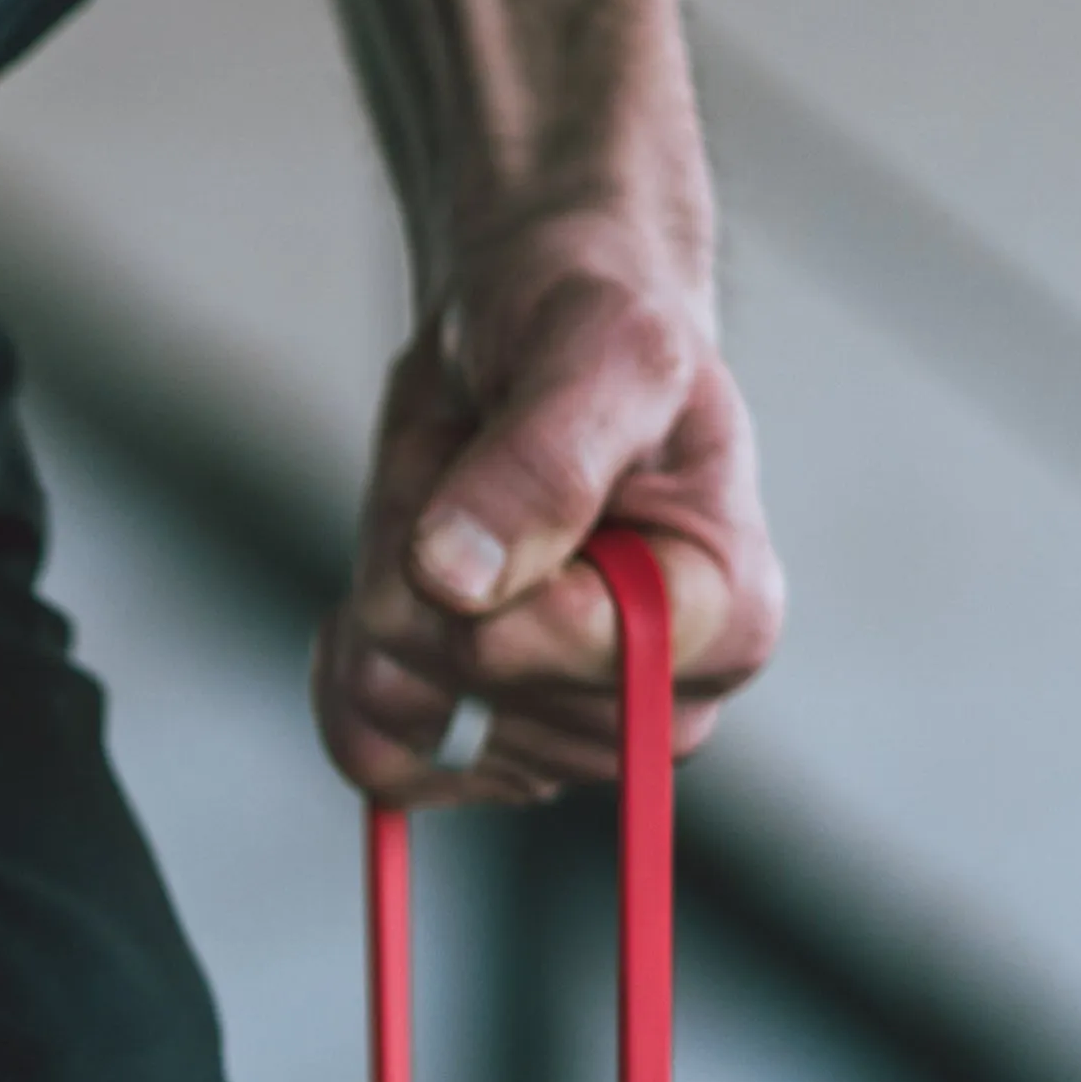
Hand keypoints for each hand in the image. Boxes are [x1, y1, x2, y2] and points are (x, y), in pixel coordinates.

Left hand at [316, 211, 782, 806]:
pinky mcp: (483, 752)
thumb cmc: (594, 329)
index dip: (503, 571)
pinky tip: (391, 583)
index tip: (511, 462)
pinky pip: (371, 750)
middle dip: (432, 563)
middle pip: (466, 677)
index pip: (579, 651)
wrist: (534, 343)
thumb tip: (454, 581)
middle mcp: (661, 704)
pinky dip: (351, 661)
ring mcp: (568, 740)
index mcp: (729, 616)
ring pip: (404, 708)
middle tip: (483, 469)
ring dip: (389, 593)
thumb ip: (544, 461)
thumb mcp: (595, 348)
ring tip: (454, 513)